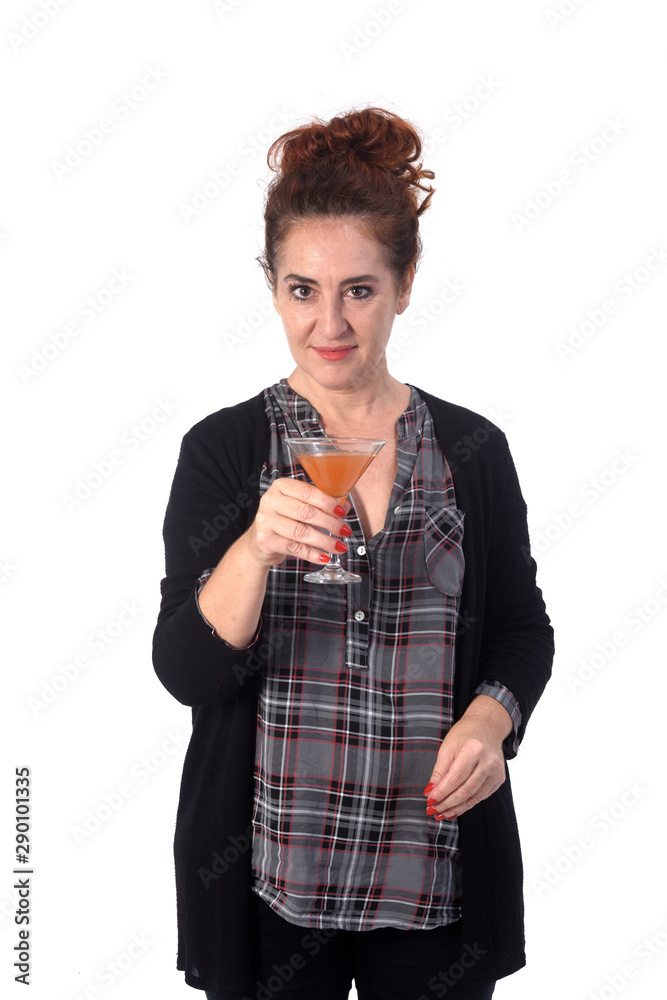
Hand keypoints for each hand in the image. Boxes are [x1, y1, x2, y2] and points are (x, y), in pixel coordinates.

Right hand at [245, 477, 351, 567]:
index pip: (307, 492)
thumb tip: (344, 506)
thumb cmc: (285, 519)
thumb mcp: (300, 506)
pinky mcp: (265, 541)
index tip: (342, 512)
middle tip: (345, 531)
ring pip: (301, 532)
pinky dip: (312, 554)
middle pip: (305, 512)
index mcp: (281, 486)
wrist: (260, 541)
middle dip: (330, 523)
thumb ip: (321, 503)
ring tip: (340, 547)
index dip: (327, 502)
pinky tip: (325, 557)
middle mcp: (270, 501)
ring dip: (325, 541)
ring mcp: (265, 521)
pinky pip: (294, 548)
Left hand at [422, 696, 510, 820]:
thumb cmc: (464, 735)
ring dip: (455, 808)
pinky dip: (466, 804)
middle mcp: (488, 762)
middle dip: (446, 803)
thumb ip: (439, 771)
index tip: (429, 801)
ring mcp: (496, 772)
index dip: (441, 792)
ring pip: (473, 798)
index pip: (455, 778)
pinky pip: (480, 797)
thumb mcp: (447, 747)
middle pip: (465, 790)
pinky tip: (454, 808)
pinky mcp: (499, 779)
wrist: (487, 727)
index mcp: (474, 749)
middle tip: (432, 810)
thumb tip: (430, 792)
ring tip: (441, 813)